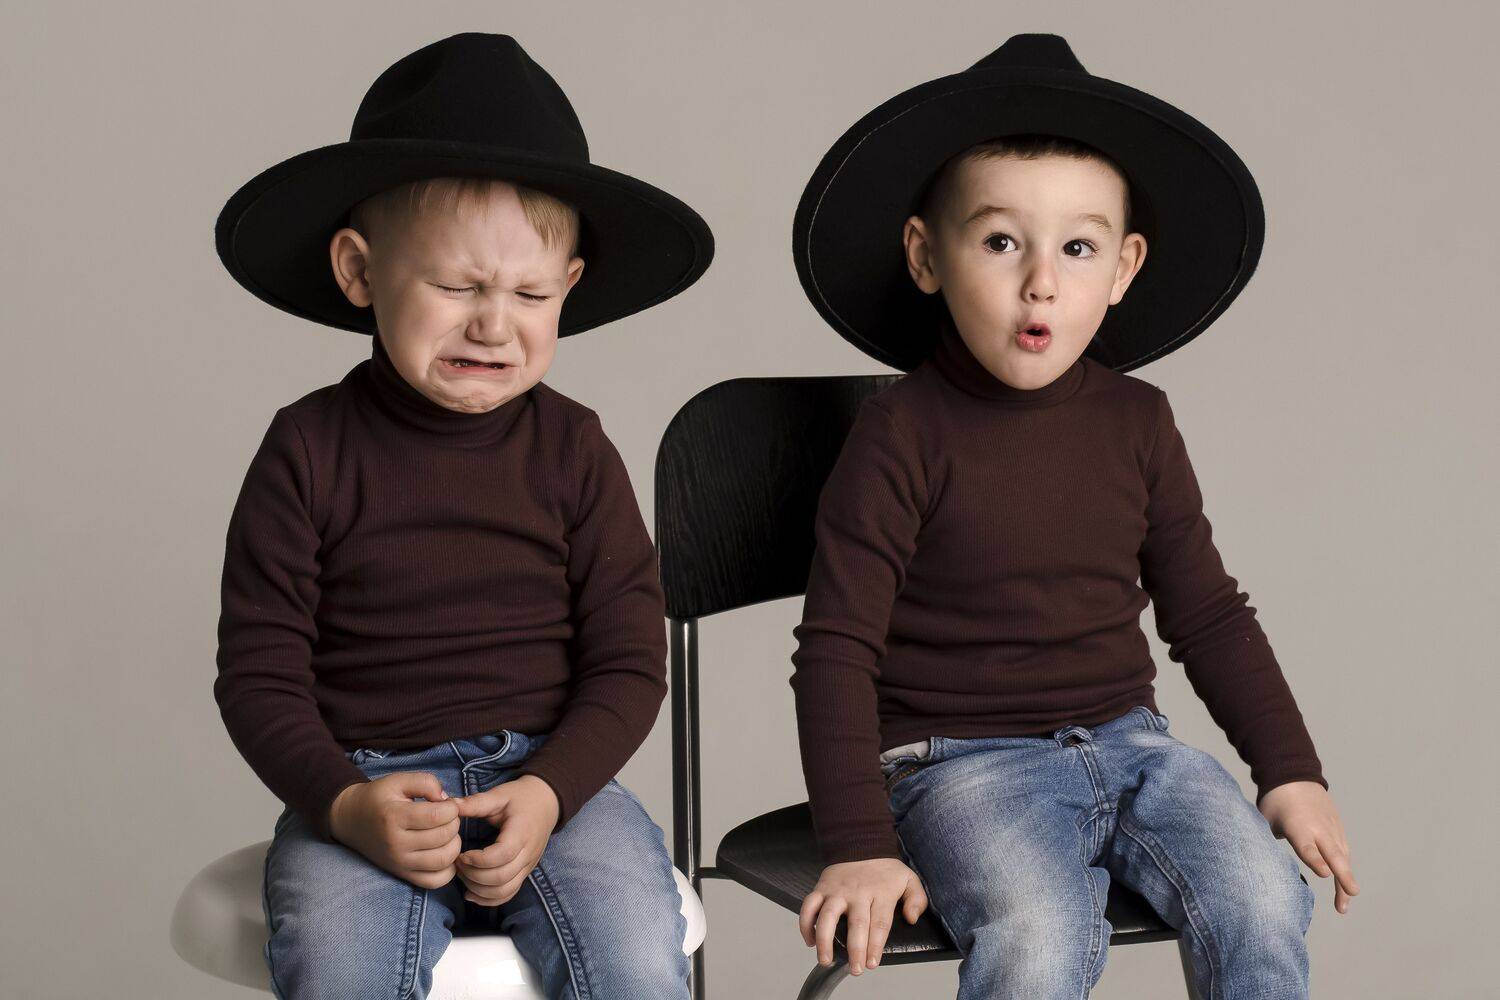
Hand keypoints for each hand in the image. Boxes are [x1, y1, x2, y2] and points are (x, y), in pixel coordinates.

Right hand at [327, 772, 460, 889]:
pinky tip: (444, 852)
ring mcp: (399, 863)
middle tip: (448, 816)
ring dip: (454, 845)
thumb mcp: (398, 780)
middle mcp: (396, 844)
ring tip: (447, 833)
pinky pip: (434, 881)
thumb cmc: (378, 798)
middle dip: (454, 823)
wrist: (352, 819)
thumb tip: (447, 800)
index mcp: (394, 817)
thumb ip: (426, 782)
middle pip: (443, 837)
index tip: (447, 803)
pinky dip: (448, 869)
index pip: (437, 816)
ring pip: (442, 861)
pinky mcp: (403, 874)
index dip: (451, 808)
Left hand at [450, 775, 560, 906]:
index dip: (478, 860)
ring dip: (478, 889)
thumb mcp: (499, 795)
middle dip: (473, 875)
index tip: (462, 853)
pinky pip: (508, 894)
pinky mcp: (524, 873)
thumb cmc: (521, 798)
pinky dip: (488, 899)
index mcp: (522, 832)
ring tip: (463, 874)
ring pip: (504, 891)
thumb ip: (475, 802)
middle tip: (457, 863)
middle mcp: (528, 853)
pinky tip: (470, 893)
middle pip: (501, 878)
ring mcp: (528, 866)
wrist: (547, 803)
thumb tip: (448, 805)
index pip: (502, 855)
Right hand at [799, 858, 927, 975]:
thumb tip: (911, 919)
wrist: (860, 842)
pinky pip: (808, 906)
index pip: (879, 924)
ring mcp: (837, 890)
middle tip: (855, 969)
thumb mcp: (909, 879)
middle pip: (856, 924)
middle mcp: (858, 892)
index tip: (872, 964)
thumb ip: (916, 900)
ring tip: (826, 960)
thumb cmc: (885, 869)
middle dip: (855, 950)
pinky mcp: (821, 888)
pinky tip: (809, 941)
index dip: (875, 946)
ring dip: (825, 940)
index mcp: (881, 892)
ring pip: (827, 916)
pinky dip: (805, 924)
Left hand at [1259, 780, 1359, 913]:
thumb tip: (1263, 866)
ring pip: (1342, 856)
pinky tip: (1344, 887)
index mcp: (1297, 825)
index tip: (1325, 874)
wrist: (1294, 774)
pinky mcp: (1337, 828)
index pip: (1307, 845)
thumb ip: (1268, 842)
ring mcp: (1331, 827)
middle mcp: (1318, 827)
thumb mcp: (1265, 819)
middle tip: (1351, 894)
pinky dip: (1344, 868)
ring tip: (1343, 905)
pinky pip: (1343, 851)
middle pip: (1333, 853)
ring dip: (1345, 879)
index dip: (1315, 859)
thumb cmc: (1275, 801)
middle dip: (1343, 875)